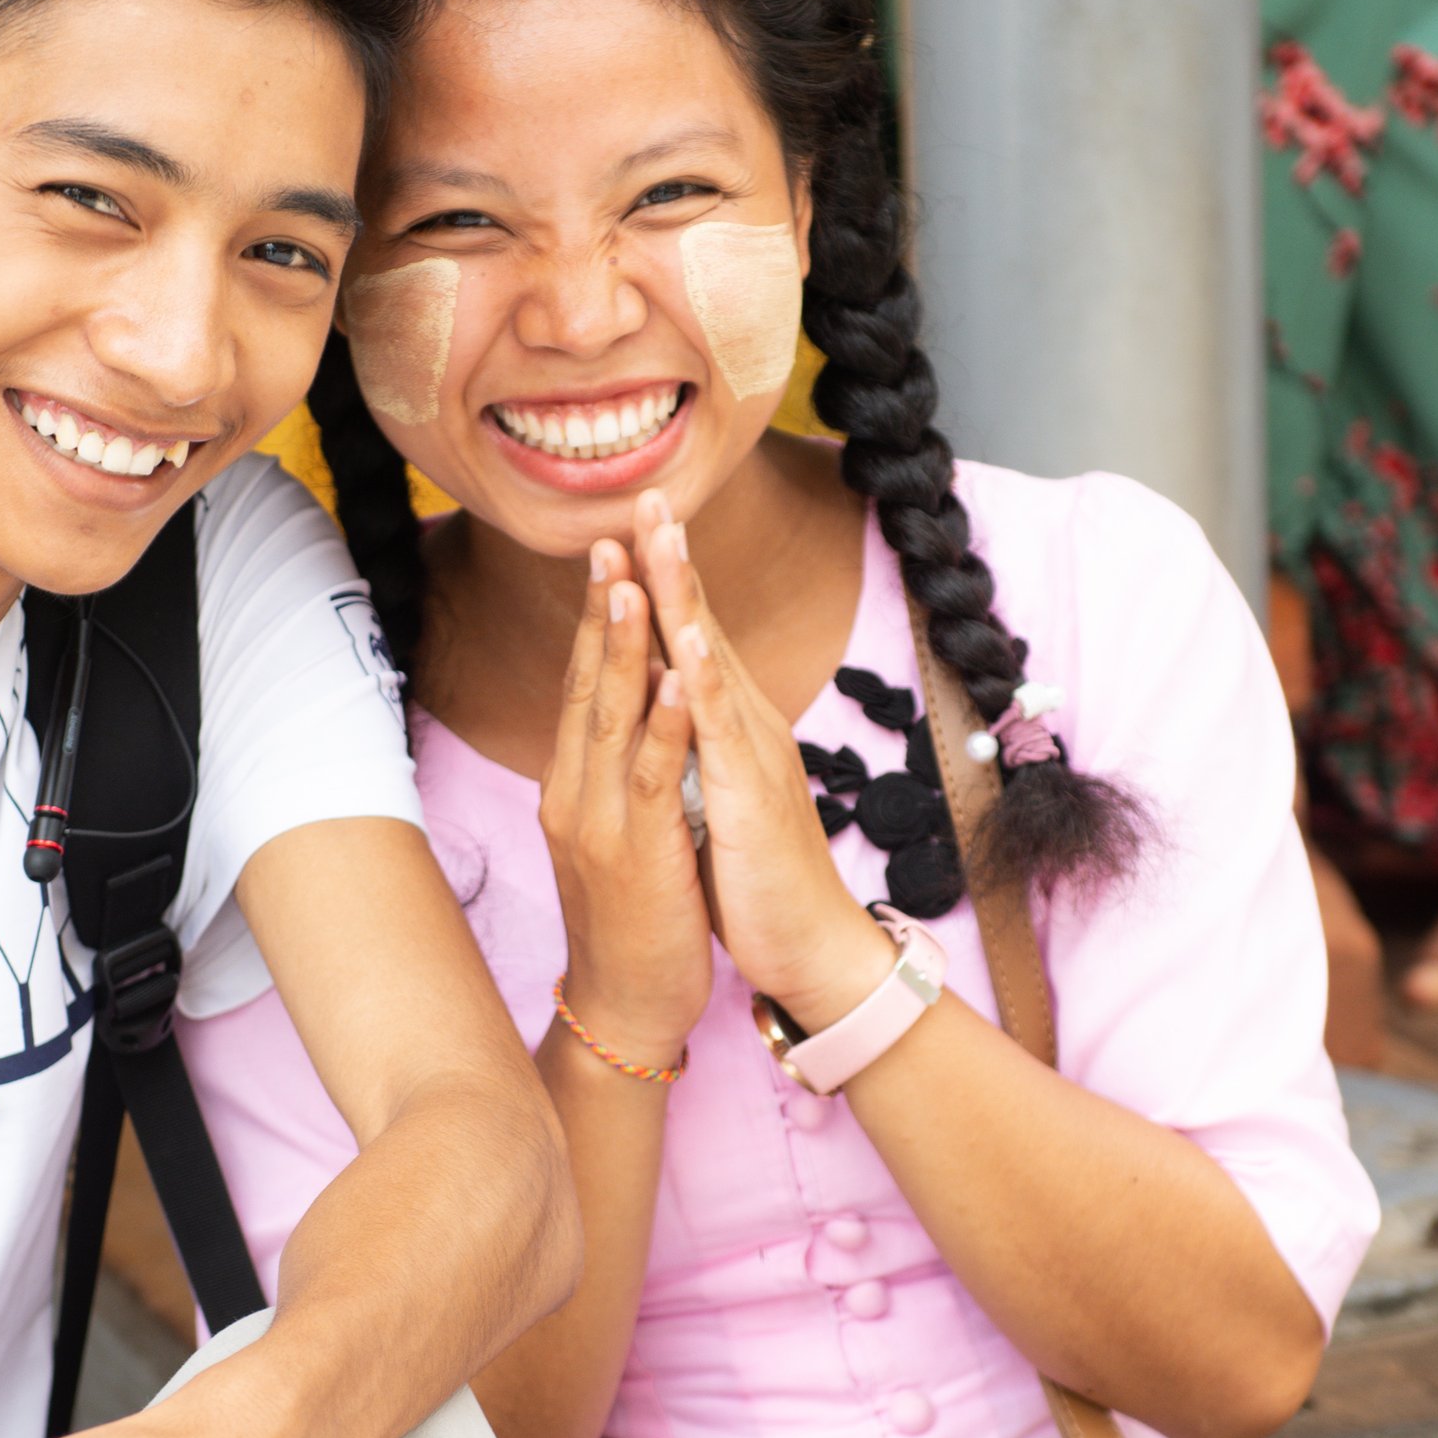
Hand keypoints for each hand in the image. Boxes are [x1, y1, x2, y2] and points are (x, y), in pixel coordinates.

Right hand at [538, 541, 709, 1065]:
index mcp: (570, 786)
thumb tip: (630, 721)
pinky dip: (664, 723)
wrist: (625, 1006)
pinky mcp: (635, 852)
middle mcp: (571, 794)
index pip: (579, 688)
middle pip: (583, 685)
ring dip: (621, 648)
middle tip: (609, 538)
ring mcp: (597, 823)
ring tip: (633, 583)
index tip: (608, 556)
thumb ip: (616, 777)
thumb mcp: (615, 835)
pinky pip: (649, 776)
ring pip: (608, 720)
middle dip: (600, 610)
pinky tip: (678, 679)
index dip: (593, 621)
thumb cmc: (633, 921)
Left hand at [636, 489, 892, 1030]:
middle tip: (646, 491)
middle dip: (671, 559)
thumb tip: (658, 705)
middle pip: (701, 626)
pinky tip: (689, 642)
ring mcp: (753, 755)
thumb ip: (688, 746)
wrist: (808, 946)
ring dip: (685, 596)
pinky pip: (726, 732)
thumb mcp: (708, 795)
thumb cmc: (753, 876)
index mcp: (726, 726)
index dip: (658, 579)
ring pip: (712, 660)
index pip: (687, 637)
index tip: (629, 520)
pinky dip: (707, 683)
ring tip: (660, 535)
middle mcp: (745, 725)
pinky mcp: (755, 797)